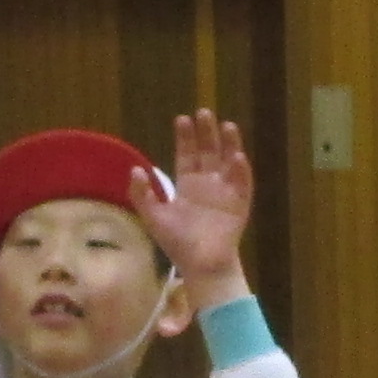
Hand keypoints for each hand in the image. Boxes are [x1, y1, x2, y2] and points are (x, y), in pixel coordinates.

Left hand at [134, 111, 253, 295]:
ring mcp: (225, 193)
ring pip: (228, 162)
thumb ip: (142, 195)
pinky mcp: (240, 204)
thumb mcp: (154, 218)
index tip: (182, 119)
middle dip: (206, 133)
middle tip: (204, 112)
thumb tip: (134, 169)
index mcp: (188, 186)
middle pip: (208, 152)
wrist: (200, 266)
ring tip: (227, 125)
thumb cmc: (177, 243)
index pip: (187, 155)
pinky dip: (240, 171)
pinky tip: (237, 156)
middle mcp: (207, 184)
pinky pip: (242, 184)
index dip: (185, 138)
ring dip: (228, 144)